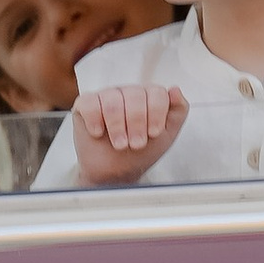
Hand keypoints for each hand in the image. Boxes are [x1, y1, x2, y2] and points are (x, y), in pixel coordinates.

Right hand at [72, 80, 187, 183]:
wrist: (116, 172)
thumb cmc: (140, 153)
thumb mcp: (167, 135)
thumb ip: (177, 111)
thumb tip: (175, 90)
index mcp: (148, 97)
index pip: (156, 93)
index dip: (156, 114)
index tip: (153, 133)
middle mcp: (127, 93)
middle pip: (135, 95)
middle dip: (137, 123)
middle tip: (136, 143)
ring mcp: (106, 97)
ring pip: (113, 100)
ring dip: (117, 126)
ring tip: (120, 143)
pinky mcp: (86, 105)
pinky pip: (89, 103)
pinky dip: (95, 120)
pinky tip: (99, 132)